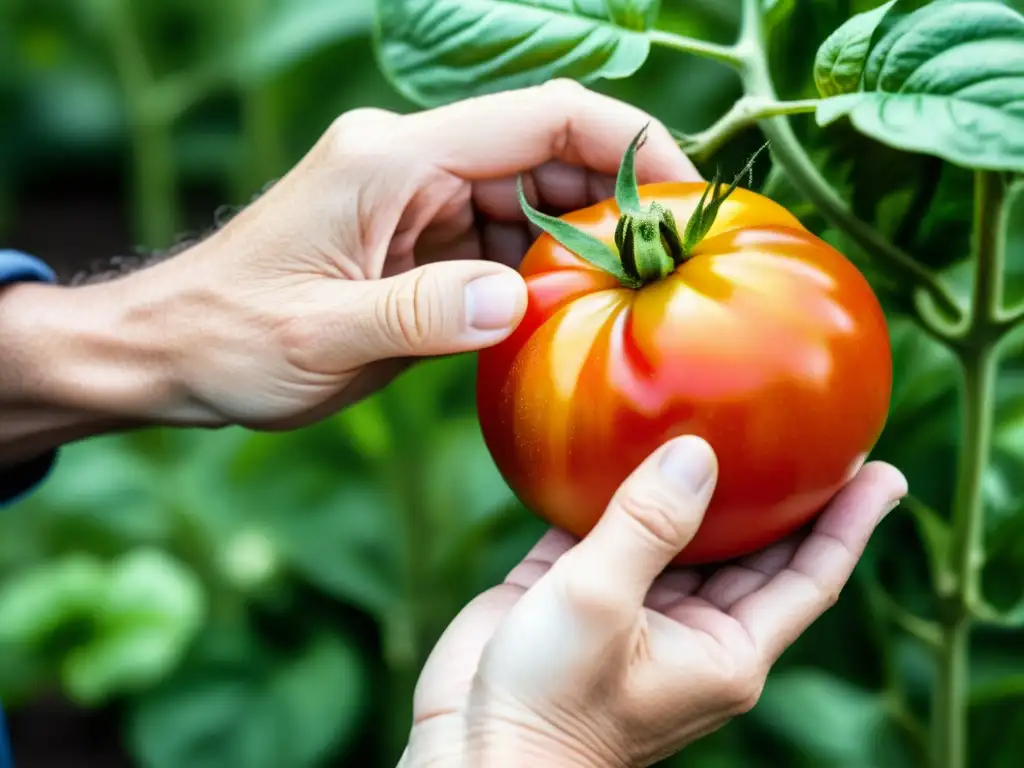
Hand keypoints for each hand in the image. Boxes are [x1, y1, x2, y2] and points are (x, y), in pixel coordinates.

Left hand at [0, 80, 697, 456]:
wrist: (170, 351)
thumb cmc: (230, 338)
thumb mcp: (321, 336)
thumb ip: (420, 315)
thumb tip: (517, 300)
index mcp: (393, 159)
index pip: (542, 119)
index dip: (630, 142)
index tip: (688, 196)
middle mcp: (411, 164)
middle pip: (546, 157)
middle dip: (617, 204)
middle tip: (674, 269)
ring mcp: (414, 201)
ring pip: (529, 204)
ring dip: (579, 247)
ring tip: (630, 300)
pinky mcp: (412, 242)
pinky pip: (497, 245)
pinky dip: (536, 275)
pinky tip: (562, 317)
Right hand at [405, 437, 906, 767]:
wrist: (472, 751)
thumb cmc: (549, 705)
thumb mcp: (602, 606)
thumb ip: (649, 524)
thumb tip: (697, 452)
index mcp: (722, 648)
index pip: (809, 576)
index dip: (849, 524)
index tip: (885, 473)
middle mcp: (690, 626)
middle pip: (755, 548)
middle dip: (785, 494)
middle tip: (811, 429)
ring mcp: (635, 606)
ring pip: (683, 531)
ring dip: (701, 483)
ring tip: (726, 418)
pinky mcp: (579, 588)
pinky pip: (611, 525)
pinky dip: (618, 486)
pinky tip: (621, 440)